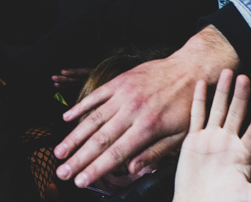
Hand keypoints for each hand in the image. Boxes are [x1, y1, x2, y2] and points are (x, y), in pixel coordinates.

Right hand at [54, 26, 237, 187]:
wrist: (191, 69)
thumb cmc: (187, 106)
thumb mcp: (180, 135)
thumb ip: (155, 152)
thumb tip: (132, 169)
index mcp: (148, 127)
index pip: (116, 154)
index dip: (96, 169)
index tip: (81, 182)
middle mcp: (132, 110)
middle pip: (100, 139)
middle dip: (78, 159)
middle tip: (62, 173)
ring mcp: (124, 94)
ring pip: (93, 118)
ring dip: (73, 137)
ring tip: (59, 152)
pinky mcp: (120, 81)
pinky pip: (96, 95)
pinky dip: (80, 106)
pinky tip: (66, 118)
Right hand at [173, 72, 250, 201]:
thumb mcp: (250, 197)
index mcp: (243, 155)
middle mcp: (228, 142)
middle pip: (236, 114)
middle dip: (241, 96)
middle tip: (245, 77)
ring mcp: (211, 139)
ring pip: (218, 109)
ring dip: (222, 91)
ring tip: (227, 72)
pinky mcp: (194, 139)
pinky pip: (197, 116)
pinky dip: (199, 100)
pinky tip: (202, 84)